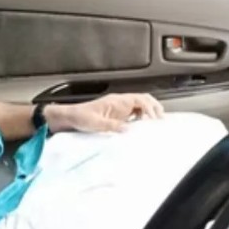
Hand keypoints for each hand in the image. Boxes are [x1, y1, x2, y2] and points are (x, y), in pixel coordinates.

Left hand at [46, 93, 164, 132]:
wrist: (67, 117)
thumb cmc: (78, 117)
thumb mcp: (94, 123)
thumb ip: (111, 126)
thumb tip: (128, 129)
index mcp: (115, 101)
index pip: (139, 99)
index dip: (150, 108)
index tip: (155, 119)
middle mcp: (119, 103)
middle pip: (143, 100)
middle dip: (154, 108)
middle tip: (161, 121)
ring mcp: (118, 108)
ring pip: (139, 106)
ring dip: (149, 112)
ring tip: (155, 124)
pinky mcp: (115, 115)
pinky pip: (133, 113)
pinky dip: (141, 118)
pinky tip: (141, 127)